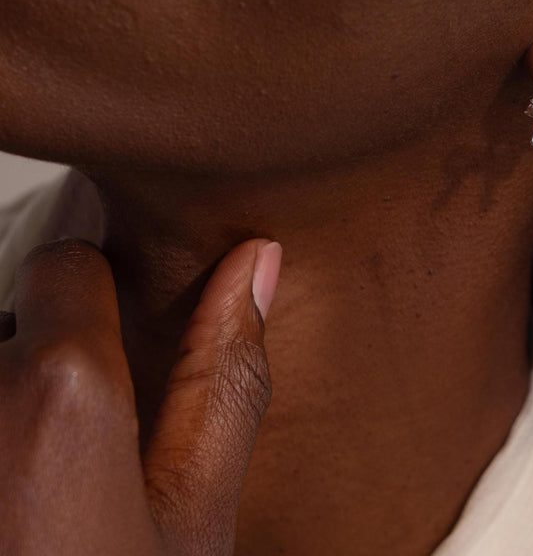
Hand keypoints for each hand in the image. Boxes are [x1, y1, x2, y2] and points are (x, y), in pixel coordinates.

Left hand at [0, 236, 282, 555]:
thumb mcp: (192, 521)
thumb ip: (225, 379)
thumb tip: (259, 258)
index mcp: (62, 390)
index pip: (64, 263)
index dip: (98, 301)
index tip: (114, 360)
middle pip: (11, 326)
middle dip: (40, 368)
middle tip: (74, 457)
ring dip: (2, 406)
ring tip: (26, 492)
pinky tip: (5, 508)